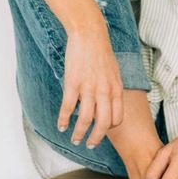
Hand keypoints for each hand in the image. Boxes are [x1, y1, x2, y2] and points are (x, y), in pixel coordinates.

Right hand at [57, 19, 123, 147]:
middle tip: (89, 145)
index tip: (101, 132)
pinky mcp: (73, 83)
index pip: (117, 118)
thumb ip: (111, 89)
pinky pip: (68, 108)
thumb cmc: (101, 51)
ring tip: (74, 139)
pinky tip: (60, 126)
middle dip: (96, 138)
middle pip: (103, 124)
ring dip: (79, 133)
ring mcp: (89, 88)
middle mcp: (105, 91)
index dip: (109, 129)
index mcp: (116, 89)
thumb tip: (107, 103)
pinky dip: (63, 120)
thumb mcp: (114, 72)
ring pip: (85, 120)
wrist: (89, 33)